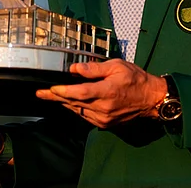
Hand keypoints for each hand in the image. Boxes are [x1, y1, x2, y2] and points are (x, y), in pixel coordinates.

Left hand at [35, 59, 166, 128]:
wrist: (150, 99)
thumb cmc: (135, 79)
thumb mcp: (117, 66)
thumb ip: (95, 69)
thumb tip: (75, 69)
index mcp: (107, 91)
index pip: (80, 93)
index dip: (63, 91)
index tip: (49, 89)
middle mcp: (103, 107)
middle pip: (74, 103)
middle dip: (56, 97)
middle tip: (40, 93)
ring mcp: (104, 118)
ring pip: (78, 111)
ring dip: (64, 103)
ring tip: (51, 96)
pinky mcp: (105, 124)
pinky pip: (85, 116)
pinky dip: (76, 109)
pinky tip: (69, 103)